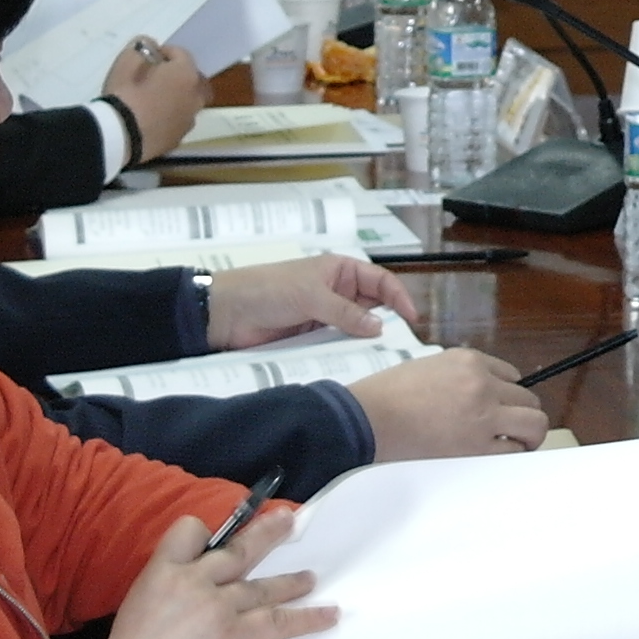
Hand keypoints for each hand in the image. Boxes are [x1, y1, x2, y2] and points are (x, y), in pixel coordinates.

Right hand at [102, 38, 205, 159]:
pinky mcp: (178, 140)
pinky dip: (169, 118)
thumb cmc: (126, 94)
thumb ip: (141, 47)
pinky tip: (150, 120)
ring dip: (175, 97)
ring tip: (152, 100)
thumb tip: (150, 46)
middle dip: (177, 75)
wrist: (121, 136)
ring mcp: (189, 121)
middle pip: (191, 79)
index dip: (163, 52)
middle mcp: (195, 97)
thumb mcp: (127, 61)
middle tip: (156, 77)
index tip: (148, 57)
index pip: (180, 54)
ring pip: (187, 102)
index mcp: (186, 74)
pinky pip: (177, 121)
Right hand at [109, 508, 330, 638]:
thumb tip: (191, 603)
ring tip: (311, 577)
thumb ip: (168, 594)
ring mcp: (221, 606)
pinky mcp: (238, 634)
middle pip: (238, 551)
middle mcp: (196, 580)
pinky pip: (278, 622)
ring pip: (264, 586)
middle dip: (266, 533)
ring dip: (291, 581)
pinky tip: (328, 615)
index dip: (203, 533)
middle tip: (288, 520)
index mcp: (164, 570)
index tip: (213, 540)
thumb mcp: (139, 604)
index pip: (189, 532)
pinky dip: (307, 618)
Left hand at [205, 253, 421, 347]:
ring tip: (385, 361)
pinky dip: (348, 354)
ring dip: (367, 343)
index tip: (411, 319)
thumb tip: (379, 328)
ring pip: (357, 330)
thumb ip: (346, 313)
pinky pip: (338, 345)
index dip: (398, 297)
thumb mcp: (311, 295)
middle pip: (373, 308)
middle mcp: (338, 292)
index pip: (380, 282)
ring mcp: (326, 317)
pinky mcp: (313, 338)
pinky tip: (359, 367)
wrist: (227, 313)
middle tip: (403, 347)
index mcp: (340, 271)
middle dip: (387, 324)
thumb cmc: (270, 290)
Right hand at [341, 348, 549, 461]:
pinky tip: (497, 455)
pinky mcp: (478, 446)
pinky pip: (514, 450)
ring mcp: (484, 415)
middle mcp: (483, 384)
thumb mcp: (429, 366)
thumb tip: (477, 392)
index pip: (510, 374)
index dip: (505, 393)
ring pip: (534, 423)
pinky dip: (511, 453)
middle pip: (528, 398)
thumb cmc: (388, 394)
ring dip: (526, 435)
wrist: (369, 418)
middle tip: (511, 428)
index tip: (499, 406)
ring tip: (514, 444)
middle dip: (521, 414)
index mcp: (469, 361)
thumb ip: (459, 375)